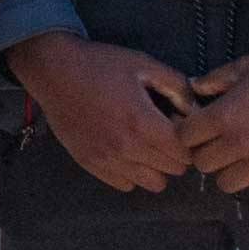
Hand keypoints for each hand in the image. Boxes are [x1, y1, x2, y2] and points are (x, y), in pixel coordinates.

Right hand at [7, 32, 201, 194]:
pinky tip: (126, 151)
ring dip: (156, 167)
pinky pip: (125, 185)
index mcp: (143, 123)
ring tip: (146, 145)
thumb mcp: (144, 64)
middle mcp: (127, 148)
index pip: (185, 153)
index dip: (189, 141)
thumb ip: (177, 86)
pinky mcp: (91, 164)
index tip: (179, 127)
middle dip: (176, 153)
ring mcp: (108, 159)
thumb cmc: (101, 64)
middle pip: (173, 170)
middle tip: (164, 134)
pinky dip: (132, 173)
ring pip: (152, 183)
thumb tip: (194, 111)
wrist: (53, 71)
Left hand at [176, 45, 248, 201]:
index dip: (189, 133)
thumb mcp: (246, 66)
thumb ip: (215, 80)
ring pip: (228, 184)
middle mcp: (240, 144)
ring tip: (244, 160)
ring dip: (232, 173)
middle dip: (207, 154)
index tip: (199, 130)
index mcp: (224, 116)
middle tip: (221, 145)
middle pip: (203, 165)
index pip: (185, 138)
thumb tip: (194, 89)